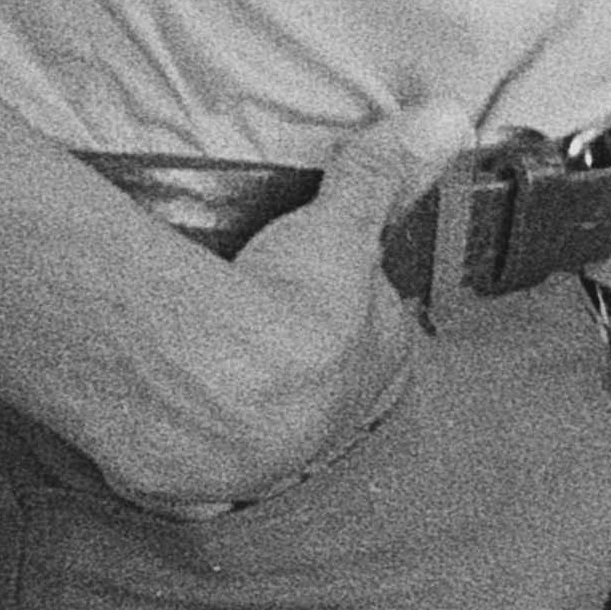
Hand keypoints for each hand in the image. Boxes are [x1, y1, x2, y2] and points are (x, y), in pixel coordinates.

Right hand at [102, 108, 464, 513]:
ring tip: (207, 384)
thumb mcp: (335, 226)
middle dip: (305, 375)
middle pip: (324, 397)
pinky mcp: (190, 492)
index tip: (318, 295)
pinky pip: (193, 487)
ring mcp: (263, 469)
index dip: (354, 315)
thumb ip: (382, 175)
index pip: (380, 342)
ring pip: (266, 446)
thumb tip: (446, 117)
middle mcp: (329, 430)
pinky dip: (182, 468)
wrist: (202, 379)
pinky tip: (164, 448)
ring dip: (247, 423)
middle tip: (258, 337)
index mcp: (377, 371)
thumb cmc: (286, 302)